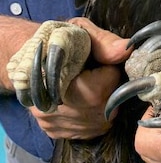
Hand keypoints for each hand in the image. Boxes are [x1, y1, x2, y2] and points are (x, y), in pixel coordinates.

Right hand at [31, 18, 130, 139]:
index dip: (110, 70)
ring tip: (90, 85)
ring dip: (102, 104)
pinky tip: (84, 100)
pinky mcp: (54, 131)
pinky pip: (88, 129)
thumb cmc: (60, 40)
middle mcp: (53, 108)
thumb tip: (126, 50)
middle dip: (110, 90)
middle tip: (97, 74)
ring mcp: (52, 123)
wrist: (32, 56)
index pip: (106, 83)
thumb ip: (105, 42)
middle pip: (106, 107)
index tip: (100, 61)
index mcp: (59, 79)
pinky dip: (92, 115)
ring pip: (100, 122)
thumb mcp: (82, 31)